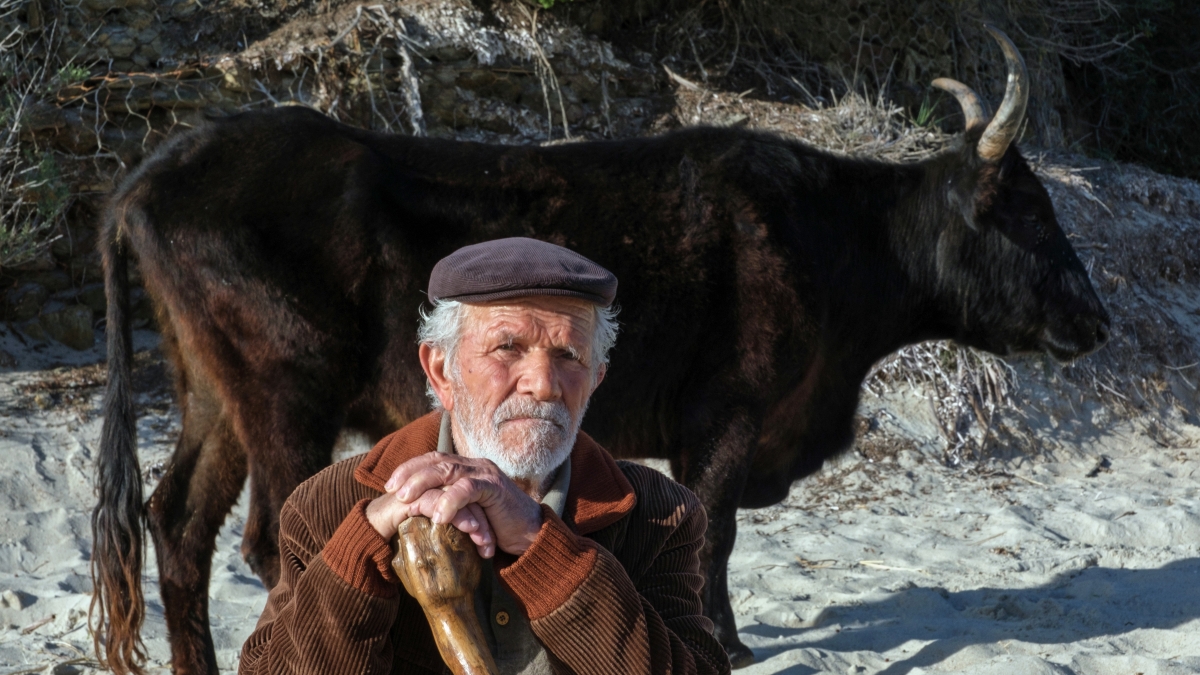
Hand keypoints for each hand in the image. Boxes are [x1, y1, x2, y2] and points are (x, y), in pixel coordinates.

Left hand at [366, 453, 543, 557]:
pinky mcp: (495, 488)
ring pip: (448, 470)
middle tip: (391, 489)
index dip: (409, 468)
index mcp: (466, 468)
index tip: (389, 484)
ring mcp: (485, 474)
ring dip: (422, 483)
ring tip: (405, 499)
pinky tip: (438, 516)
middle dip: (410, 473)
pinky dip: (450, 500)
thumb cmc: (496, 526)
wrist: (530, 533)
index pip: (433, 459)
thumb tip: (416, 512)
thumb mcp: (467, 513)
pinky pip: (468, 489)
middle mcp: (474, 465)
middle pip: (436, 460)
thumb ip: (448, 505)